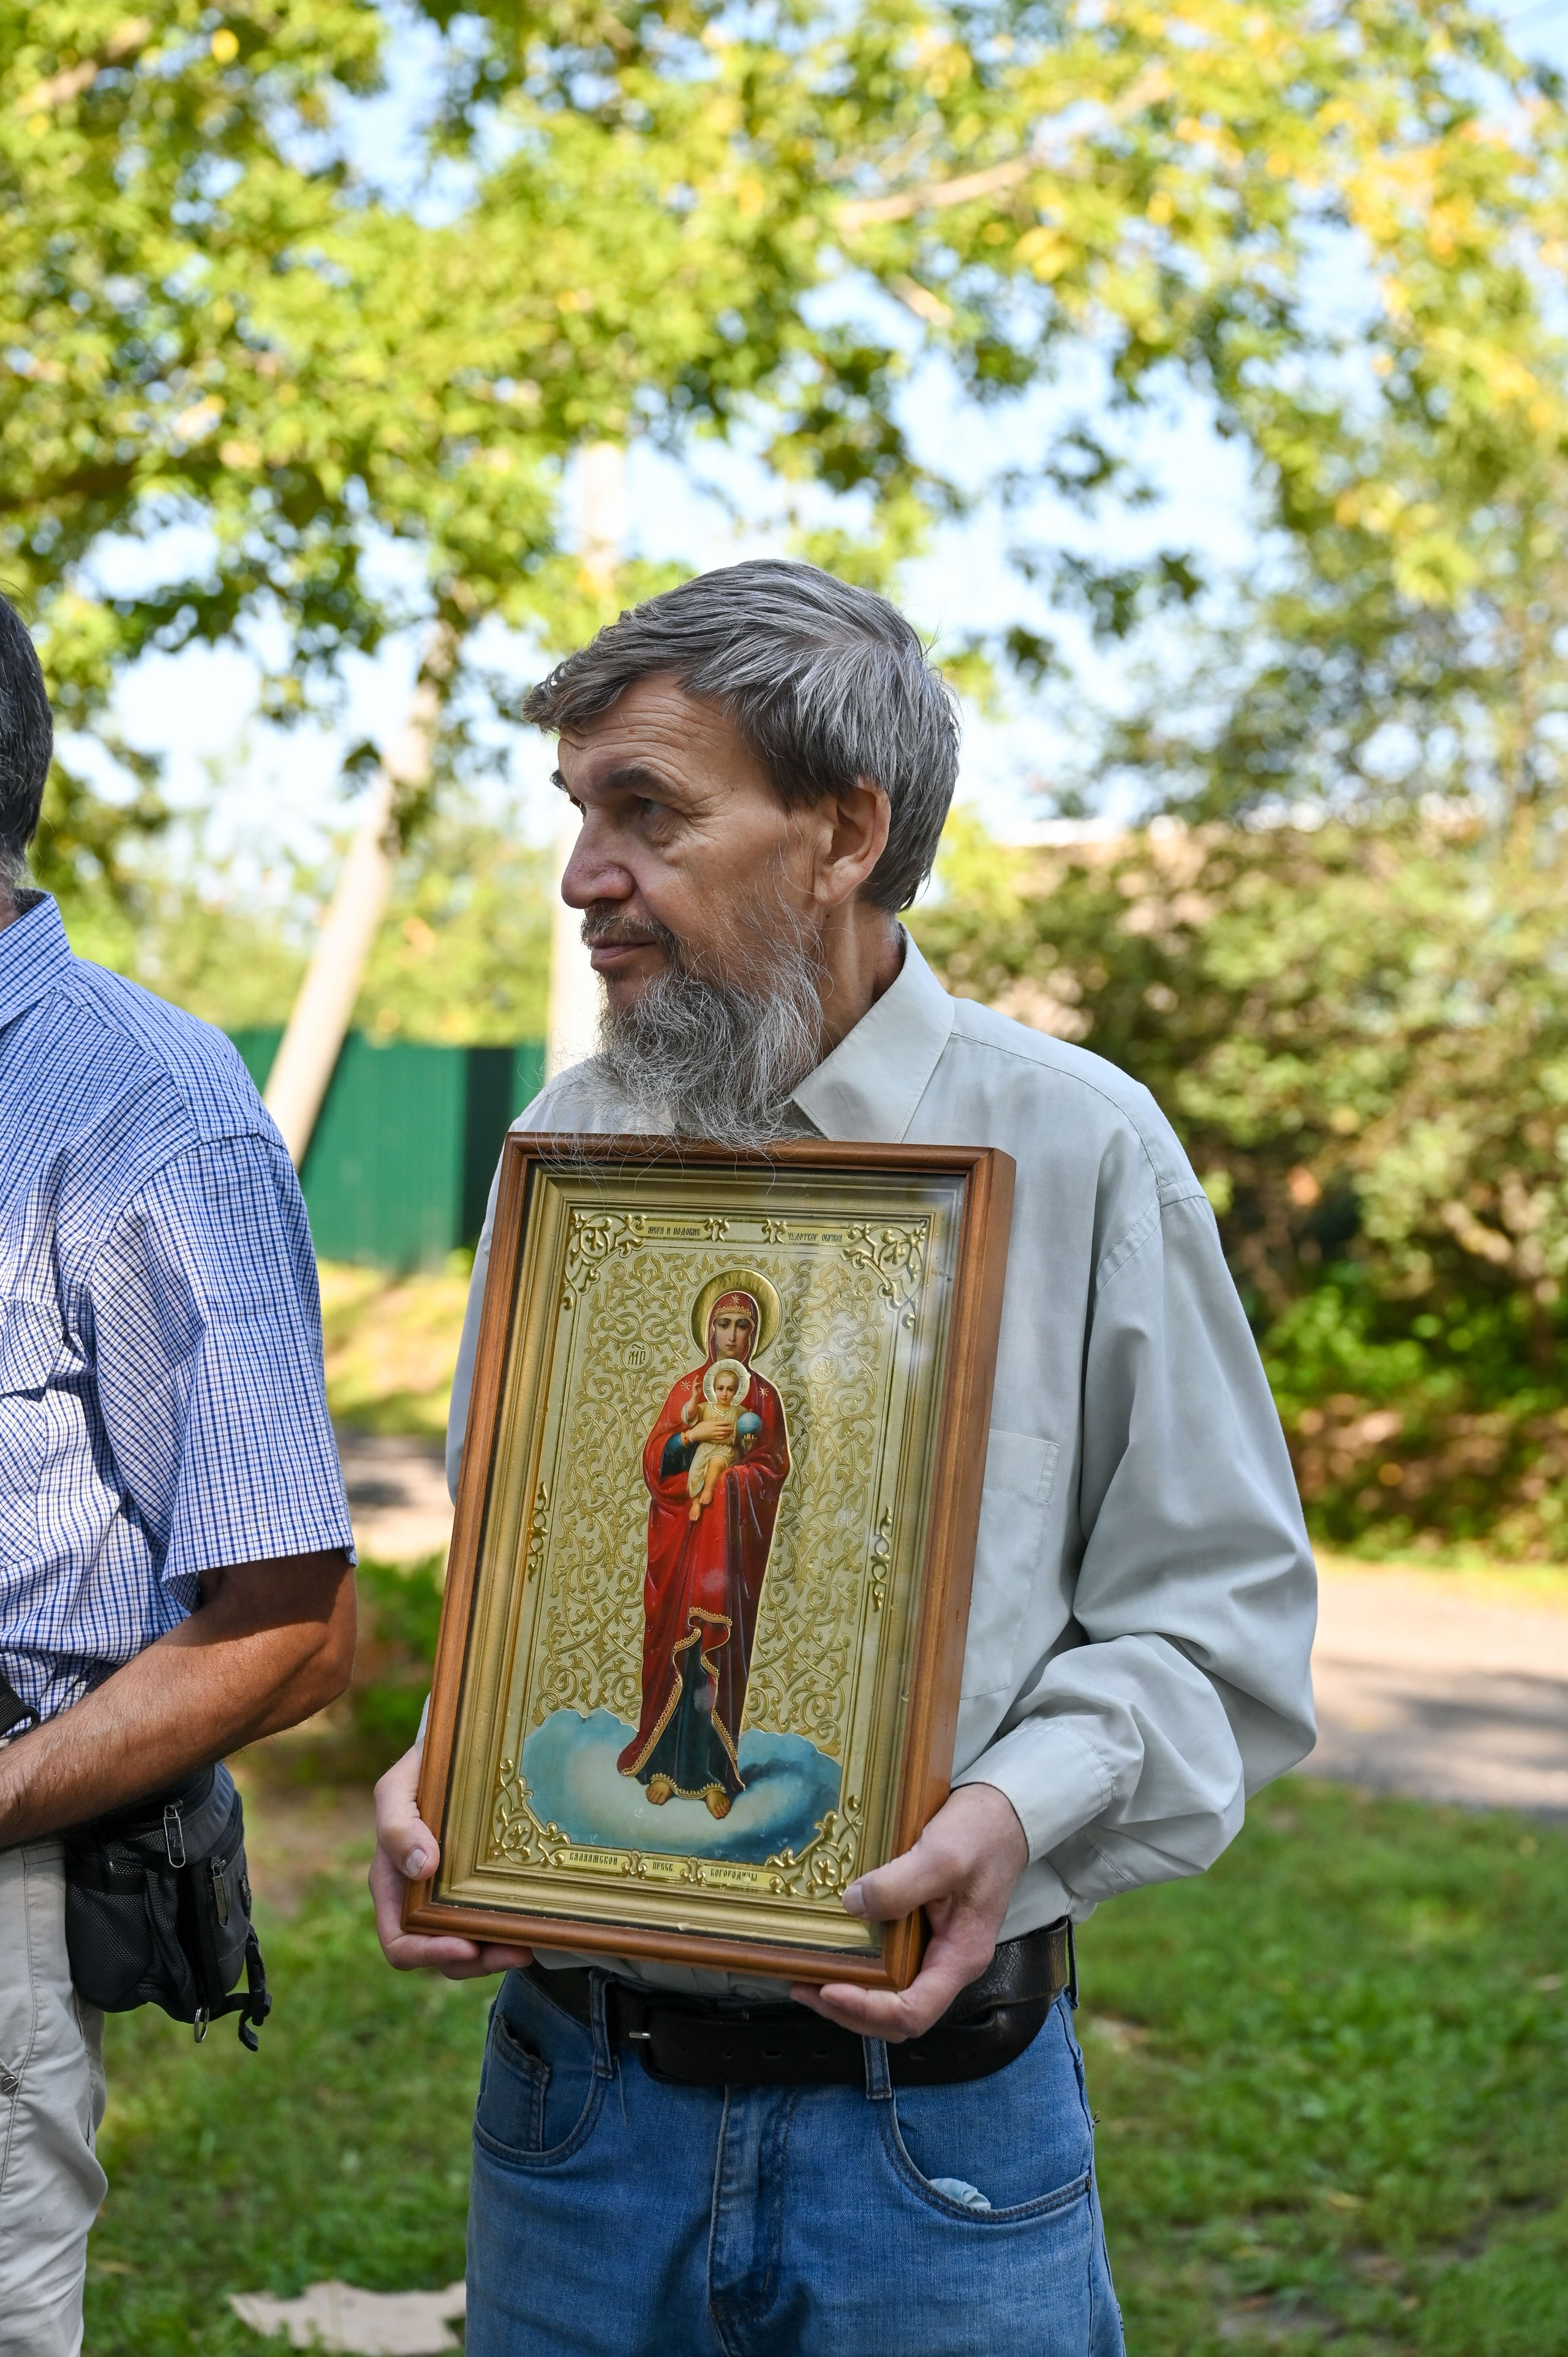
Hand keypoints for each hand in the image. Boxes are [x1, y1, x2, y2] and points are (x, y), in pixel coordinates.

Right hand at [370, 1740, 533, 1980]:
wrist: (458, 1754)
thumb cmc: (420, 1772)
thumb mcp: (398, 1789)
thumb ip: (397, 1826)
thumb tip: (421, 1868)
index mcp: (392, 1887)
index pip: (399, 1942)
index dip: (428, 1954)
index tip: (465, 1946)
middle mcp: (419, 1902)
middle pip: (441, 1955)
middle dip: (476, 1962)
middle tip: (515, 1951)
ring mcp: (451, 1898)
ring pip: (471, 1948)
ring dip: (498, 1954)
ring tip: (528, 1943)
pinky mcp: (481, 1888)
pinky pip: (492, 1922)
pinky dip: (510, 1931)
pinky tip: (534, 1923)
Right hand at [686, 1418, 727, 1442]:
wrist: (695, 1433)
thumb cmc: (700, 1426)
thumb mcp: (706, 1421)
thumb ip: (712, 1420)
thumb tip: (718, 1419)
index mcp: (712, 1423)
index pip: (722, 1423)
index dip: (727, 1423)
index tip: (730, 1422)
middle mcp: (714, 1429)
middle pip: (723, 1428)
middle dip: (729, 1428)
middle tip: (732, 1428)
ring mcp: (714, 1434)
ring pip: (723, 1433)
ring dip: (728, 1433)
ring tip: (731, 1432)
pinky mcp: (713, 1438)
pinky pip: (720, 1438)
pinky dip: (724, 1437)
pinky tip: (727, 1436)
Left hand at [791, 1783, 1027, 2040]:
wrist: (1003, 1813)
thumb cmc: (982, 1834)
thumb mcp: (942, 1855)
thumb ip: (901, 1884)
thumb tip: (853, 1905)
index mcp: (960, 1957)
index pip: (915, 2012)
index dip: (868, 2010)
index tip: (830, 1988)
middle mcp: (947, 1963)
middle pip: (898, 2015)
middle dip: (849, 2011)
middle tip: (804, 1988)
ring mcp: (935, 1948)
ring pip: (891, 1994)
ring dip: (848, 1994)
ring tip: (806, 1977)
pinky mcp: (921, 1930)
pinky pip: (888, 1965)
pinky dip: (858, 1967)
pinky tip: (831, 1950)